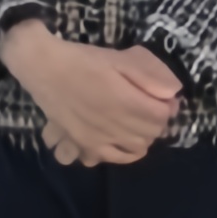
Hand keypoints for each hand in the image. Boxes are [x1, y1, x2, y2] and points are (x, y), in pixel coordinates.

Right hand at [0, 22, 180, 165]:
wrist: (44, 68)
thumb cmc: (82, 60)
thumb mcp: (119, 58)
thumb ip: (149, 76)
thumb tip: (172, 93)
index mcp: (126, 104)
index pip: (162, 117)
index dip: (168, 106)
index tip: (163, 96)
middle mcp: (115, 127)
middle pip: (151, 134)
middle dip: (155, 121)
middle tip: (149, 105)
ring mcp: (98, 140)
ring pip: (135, 149)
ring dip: (142, 137)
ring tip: (135, 122)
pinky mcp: (83, 144)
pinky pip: (109, 159)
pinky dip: (121, 153)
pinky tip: (118, 140)